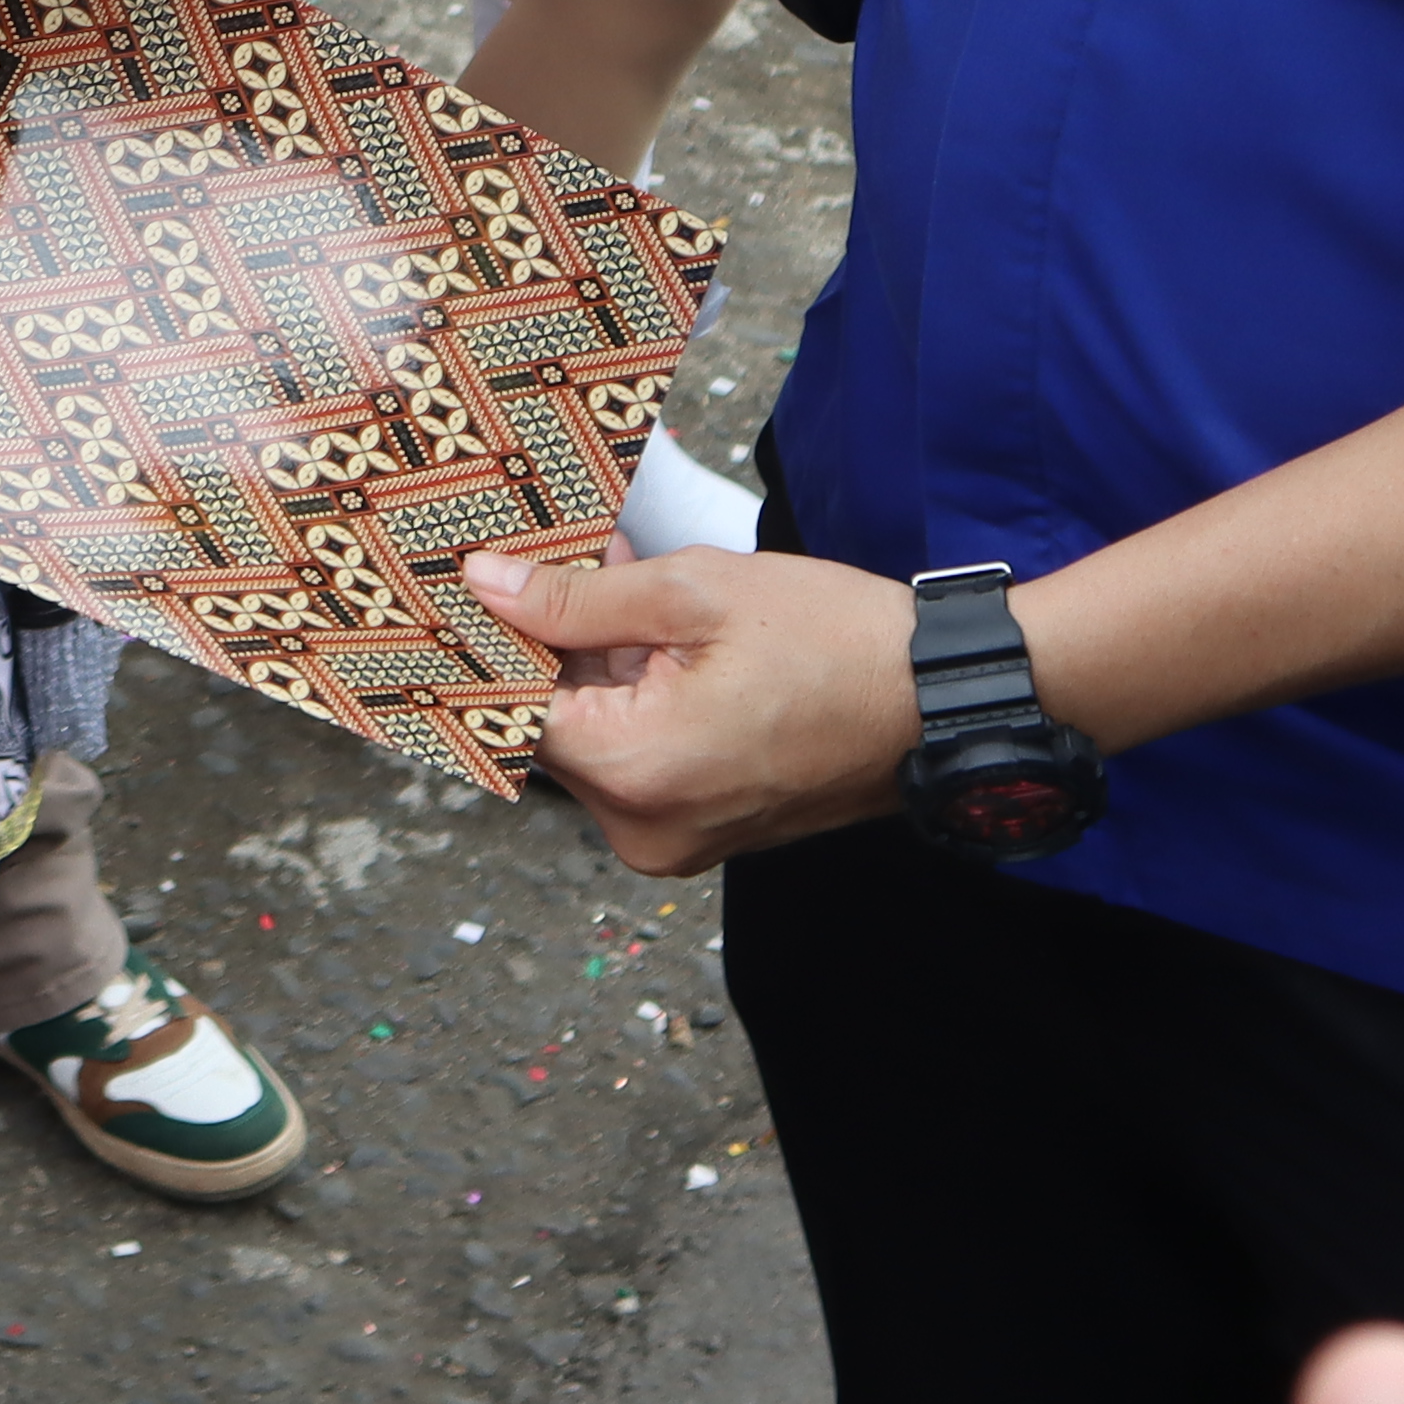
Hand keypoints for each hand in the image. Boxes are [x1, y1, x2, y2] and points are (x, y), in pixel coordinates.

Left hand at [457, 541, 919, 871]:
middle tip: (539, 563)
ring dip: (588, 671)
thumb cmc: (838, 640)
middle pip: (545, 728)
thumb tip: (484, 587)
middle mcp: (642, 828)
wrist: (943, 700)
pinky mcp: (700, 831)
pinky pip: (633, 762)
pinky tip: (644, 637)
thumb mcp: (696, 592)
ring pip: (589, 742)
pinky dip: (627, 702)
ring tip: (603, 586)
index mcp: (635, 773)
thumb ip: (578, 598)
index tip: (460, 587)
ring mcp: (672, 840)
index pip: (506, 711)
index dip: (482, 642)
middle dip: (542, 647)